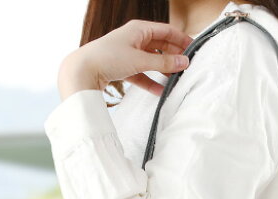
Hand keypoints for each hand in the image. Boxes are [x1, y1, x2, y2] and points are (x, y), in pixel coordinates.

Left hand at [58, 20, 193, 99]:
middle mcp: (134, 38)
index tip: (194, 50)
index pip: (167, 31)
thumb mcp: (140, 60)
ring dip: (164, 70)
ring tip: (177, 79)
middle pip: (161, 46)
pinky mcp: (123, 68)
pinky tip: (161, 91)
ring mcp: (129, 53)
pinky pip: (143, 74)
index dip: (182, 40)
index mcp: (139, 29)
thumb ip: (163, 63)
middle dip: (174, 56)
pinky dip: (152, 82)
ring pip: (152, 61)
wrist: (82, 71)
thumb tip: (184, 62)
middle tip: (188, 67)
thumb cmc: (108, 58)